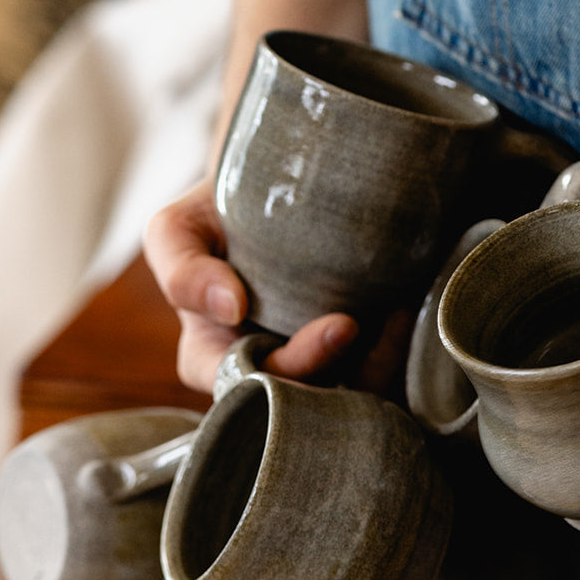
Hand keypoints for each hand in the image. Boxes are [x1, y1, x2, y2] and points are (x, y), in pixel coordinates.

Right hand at [144, 176, 388, 392]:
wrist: (270, 182)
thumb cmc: (213, 214)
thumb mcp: (176, 230)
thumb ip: (181, 269)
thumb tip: (230, 307)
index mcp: (215, 358)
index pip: (246, 388)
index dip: (291, 368)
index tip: (334, 325)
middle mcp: (266, 367)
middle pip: (301, 397)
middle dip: (330, 368)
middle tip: (354, 322)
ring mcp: (312, 362)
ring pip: (345, 394)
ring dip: (374, 362)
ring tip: (392, 313)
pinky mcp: (352, 351)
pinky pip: (378, 375)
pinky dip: (394, 348)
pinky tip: (403, 309)